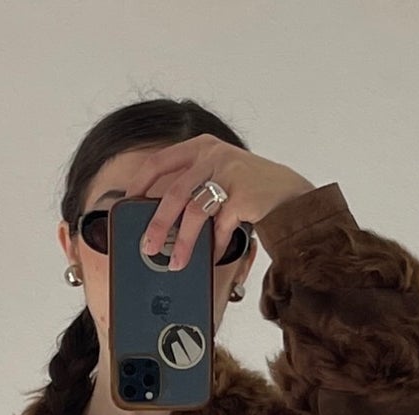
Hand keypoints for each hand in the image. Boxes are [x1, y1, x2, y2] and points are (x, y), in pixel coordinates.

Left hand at [128, 141, 315, 274]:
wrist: (292, 197)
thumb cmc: (252, 192)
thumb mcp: (219, 176)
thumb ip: (194, 185)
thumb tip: (161, 218)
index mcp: (201, 147)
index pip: (159, 162)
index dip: (139, 184)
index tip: (126, 206)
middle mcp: (212, 154)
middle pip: (174, 191)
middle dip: (157, 224)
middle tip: (147, 247)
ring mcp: (228, 172)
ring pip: (194, 211)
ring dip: (183, 242)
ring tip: (176, 263)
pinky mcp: (242, 194)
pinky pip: (219, 226)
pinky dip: (213, 246)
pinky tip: (211, 257)